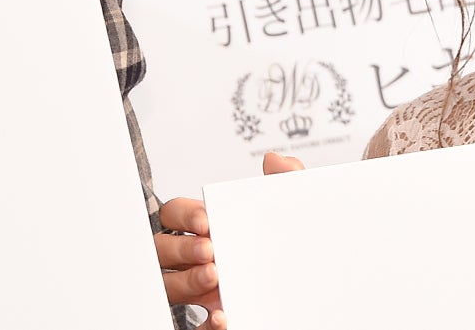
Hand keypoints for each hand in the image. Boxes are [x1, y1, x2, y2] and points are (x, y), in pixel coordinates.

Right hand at [154, 152, 305, 328]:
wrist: (311, 298)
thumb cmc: (284, 249)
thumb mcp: (287, 213)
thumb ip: (284, 184)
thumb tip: (275, 161)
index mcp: (203, 229)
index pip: (173, 214)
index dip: (184, 215)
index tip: (206, 221)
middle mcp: (192, 260)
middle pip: (163, 248)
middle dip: (182, 247)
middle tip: (210, 250)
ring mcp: (196, 291)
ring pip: (169, 285)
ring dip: (186, 280)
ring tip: (213, 276)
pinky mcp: (209, 319)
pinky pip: (193, 324)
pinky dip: (204, 322)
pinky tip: (221, 315)